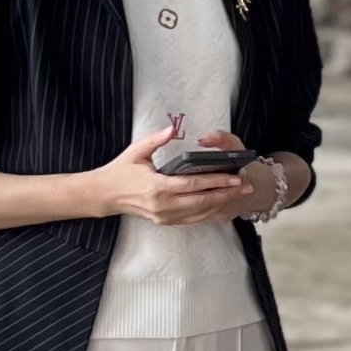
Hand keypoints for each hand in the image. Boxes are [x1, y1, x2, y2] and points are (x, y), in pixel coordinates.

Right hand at [93, 126, 263, 225]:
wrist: (104, 195)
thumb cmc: (120, 170)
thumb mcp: (136, 151)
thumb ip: (156, 140)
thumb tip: (173, 128)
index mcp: (157, 186)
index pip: (194, 184)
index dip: (216, 181)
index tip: (235, 178)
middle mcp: (163, 205)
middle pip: (202, 201)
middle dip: (226, 194)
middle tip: (246, 188)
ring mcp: (164, 216)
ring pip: (199, 213)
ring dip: (221, 205)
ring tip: (239, 197)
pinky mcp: (164, 221)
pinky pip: (192, 220)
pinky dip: (209, 214)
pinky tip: (222, 207)